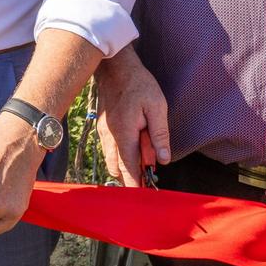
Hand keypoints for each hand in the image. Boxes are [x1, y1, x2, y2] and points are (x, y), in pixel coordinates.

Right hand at [94, 46, 170, 186]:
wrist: (115, 67)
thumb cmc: (138, 85)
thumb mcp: (157, 107)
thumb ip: (160, 135)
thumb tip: (163, 160)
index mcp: (123, 135)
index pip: (129, 169)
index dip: (136, 185)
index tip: (143, 198)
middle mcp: (109, 137)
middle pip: (118, 168)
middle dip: (131, 177)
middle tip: (148, 179)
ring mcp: (103, 132)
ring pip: (111, 160)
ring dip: (126, 165)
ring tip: (143, 159)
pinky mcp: (102, 127)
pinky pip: (109, 149)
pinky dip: (120, 155)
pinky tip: (134, 145)